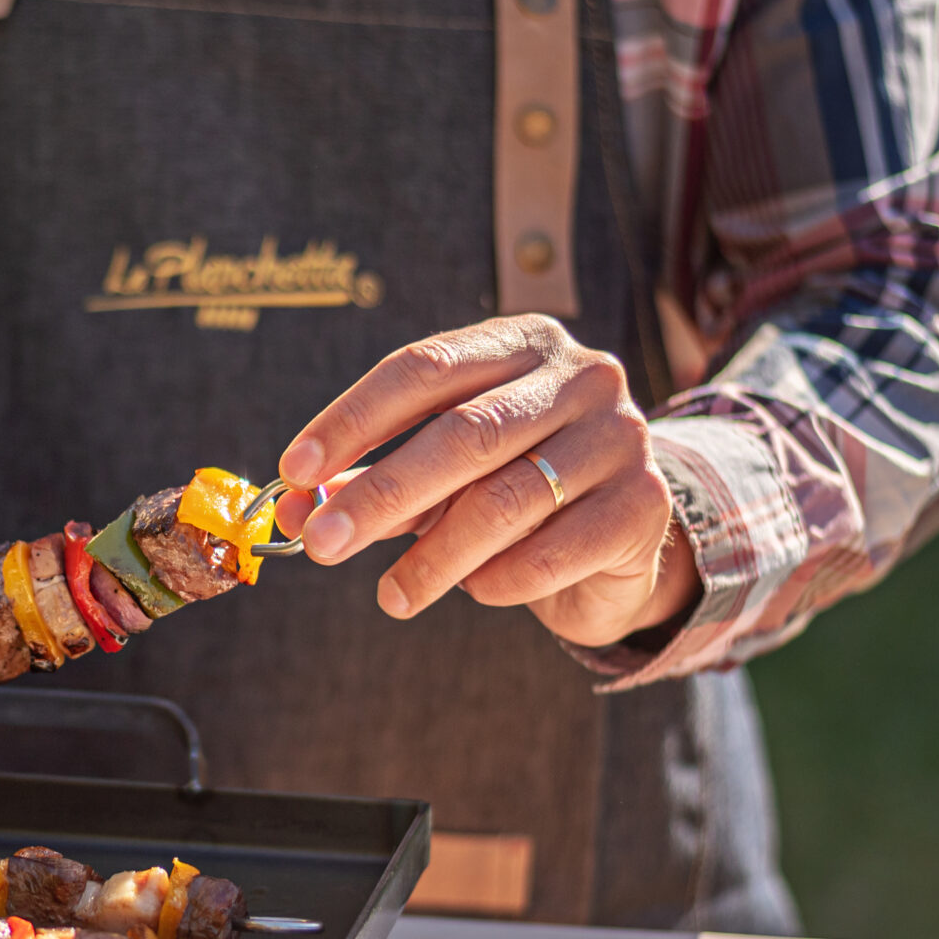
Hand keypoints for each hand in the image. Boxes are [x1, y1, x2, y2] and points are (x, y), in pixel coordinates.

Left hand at [273, 315, 699, 647]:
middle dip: (382, 493)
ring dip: (432, 556)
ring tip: (392, 595)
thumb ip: (373, 482)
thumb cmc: (513, 488)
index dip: (353, 419)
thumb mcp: (441, 476)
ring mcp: (621, 438)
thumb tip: (296, 509)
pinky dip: (497, 580)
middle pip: (463, 433)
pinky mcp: (643, 508)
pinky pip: (548, 554)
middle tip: (322, 542)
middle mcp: (581, 376)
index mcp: (521, 344)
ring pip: (504, 500)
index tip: (295, 470)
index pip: (423, 367)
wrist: (622, 537)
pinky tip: (476, 589)